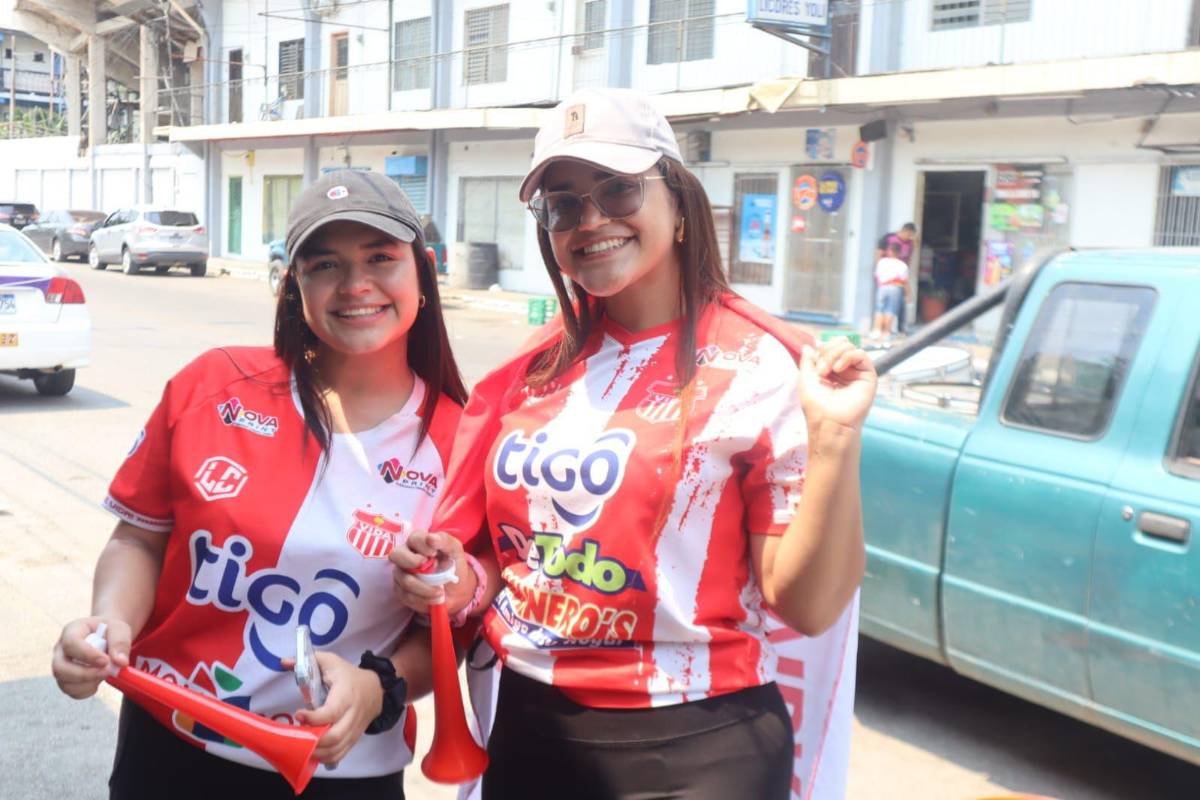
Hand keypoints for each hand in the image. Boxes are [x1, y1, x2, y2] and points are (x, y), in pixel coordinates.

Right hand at [52, 617, 131, 698]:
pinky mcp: (66, 679)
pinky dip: (87, 691)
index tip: (106, 661)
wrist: (106, 637)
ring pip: (64, 683)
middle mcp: (61, 649)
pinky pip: (71, 692)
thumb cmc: (110, 631)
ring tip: (105, 674)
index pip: (71, 644)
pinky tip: (98, 680)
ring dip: (87, 684)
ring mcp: (61, 666)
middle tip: (106, 671)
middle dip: (84, 674)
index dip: (87, 655)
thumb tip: (120, 663)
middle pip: (59, 668)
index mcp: (71, 631)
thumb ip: (120, 642)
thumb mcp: (119, 628)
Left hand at [286, 651, 382, 768]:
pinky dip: (326, 758)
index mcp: (347, 694)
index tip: (298, 715)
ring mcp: (354, 729)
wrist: (376, 689)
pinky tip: (314, 753)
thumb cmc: (349, 676)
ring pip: (337, 749)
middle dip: (313, 741)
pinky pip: (340, 754)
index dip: (314, 718)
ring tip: (302, 747)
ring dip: (317, 752)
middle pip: (334, 736)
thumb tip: (284, 662)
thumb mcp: (331, 662)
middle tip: (298, 737)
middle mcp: (353, 714)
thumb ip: (308, 661)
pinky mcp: (354, 738)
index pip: (332, 711)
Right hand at [388, 531, 473, 613]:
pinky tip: (435, 599)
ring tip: (441, 593)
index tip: (434, 553)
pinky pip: (407, 596)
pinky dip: (423, 600)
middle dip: (412, 562)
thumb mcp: (455, 551)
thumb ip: (445, 541)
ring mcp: (401, 573)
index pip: (413, 538)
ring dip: (424, 588)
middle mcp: (405, 556)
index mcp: (418, 542)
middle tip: (430, 569)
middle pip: (396, 555)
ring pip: (403, 580)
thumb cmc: (453, 565)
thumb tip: (431, 538)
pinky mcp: (401, 591)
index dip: (422, 545)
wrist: (456, 590)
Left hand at [797, 338, 876, 433]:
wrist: (829, 423)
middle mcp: (845, 370)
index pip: (830, 346)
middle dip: (827, 351)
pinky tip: (838, 369)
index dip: (821, 349)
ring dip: (834, 354)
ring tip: (828, 371)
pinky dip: (847, 356)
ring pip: (849, 346)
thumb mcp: (806, 379)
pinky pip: (860, 354)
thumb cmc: (817, 407)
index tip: (814, 364)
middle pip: (840, 343)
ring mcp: (856, 372)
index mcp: (831, 370)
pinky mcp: (868, 376)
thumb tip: (808, 346)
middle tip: (821, 370)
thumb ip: (808, 361)